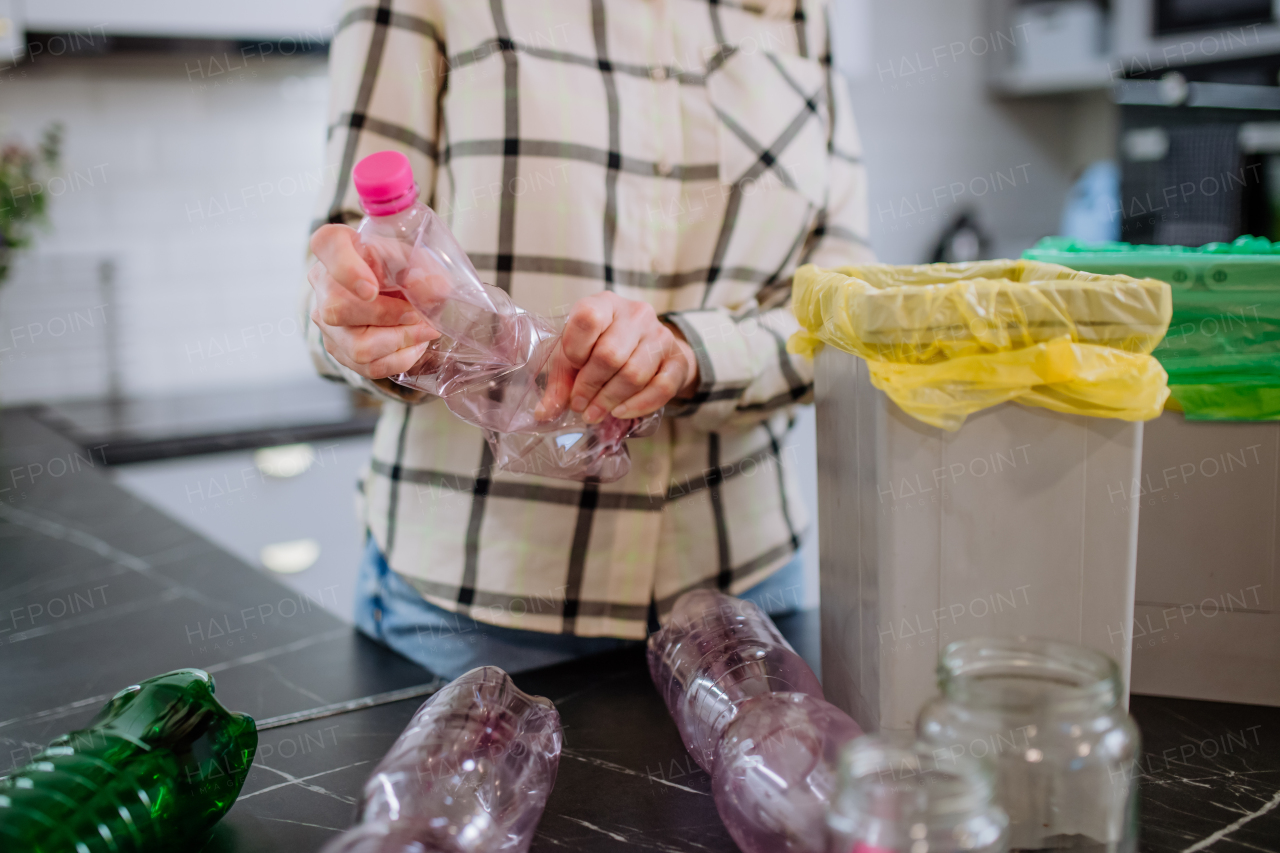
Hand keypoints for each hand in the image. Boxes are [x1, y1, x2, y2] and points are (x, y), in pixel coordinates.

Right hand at [308, 224, 439, 379]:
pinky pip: (368, 366)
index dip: (347, 271)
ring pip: (357, 346)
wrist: (388, 287)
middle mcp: (321, 282)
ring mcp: (324, 319)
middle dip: (389, 318)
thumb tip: (437, 291)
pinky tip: (413, 345)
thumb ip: (424, 269)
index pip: (328, 246)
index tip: (371, 289)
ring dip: (401, 342)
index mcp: (334, 245)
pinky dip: (400, 359)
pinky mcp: (337, 347)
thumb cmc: (395, 265)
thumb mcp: (412, 257)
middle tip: (419, 316)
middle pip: (339, 310)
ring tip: (424, 331)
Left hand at [538, 292, 698, 423]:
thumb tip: (545, 414)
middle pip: (610, 355)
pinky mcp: (677, 359)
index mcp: (604, 303)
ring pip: (634, 374)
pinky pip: (661, 388)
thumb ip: (560, 381)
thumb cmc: (601, 347)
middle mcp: (636, 314)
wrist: (647, 346)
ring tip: (595, 413)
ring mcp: (660, 335)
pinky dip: (638, 405)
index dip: (575, 350)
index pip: (587, 319)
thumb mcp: (575, 355)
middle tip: (580, 406)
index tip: (572, 369)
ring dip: (610, 400)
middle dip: (591, 386)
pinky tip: (621, 412)